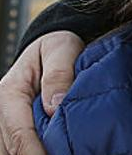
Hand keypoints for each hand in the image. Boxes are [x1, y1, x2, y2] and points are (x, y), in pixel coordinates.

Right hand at [0, 31, 83, 154]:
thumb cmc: (56, 48)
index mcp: (9, 92)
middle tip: (64, 154)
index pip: (19, 133)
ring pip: (11, 151)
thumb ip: (58, 74)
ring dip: (34, 153)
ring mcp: (4, 123)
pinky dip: (33, 150)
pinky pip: (16, 148)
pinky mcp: (12, 129)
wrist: (51, 48)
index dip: (36, 152)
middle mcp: (1, 111)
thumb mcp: (61, 49)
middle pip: (12, 149)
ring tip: (59, 151)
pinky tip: (52, 149)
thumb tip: (54, 106)